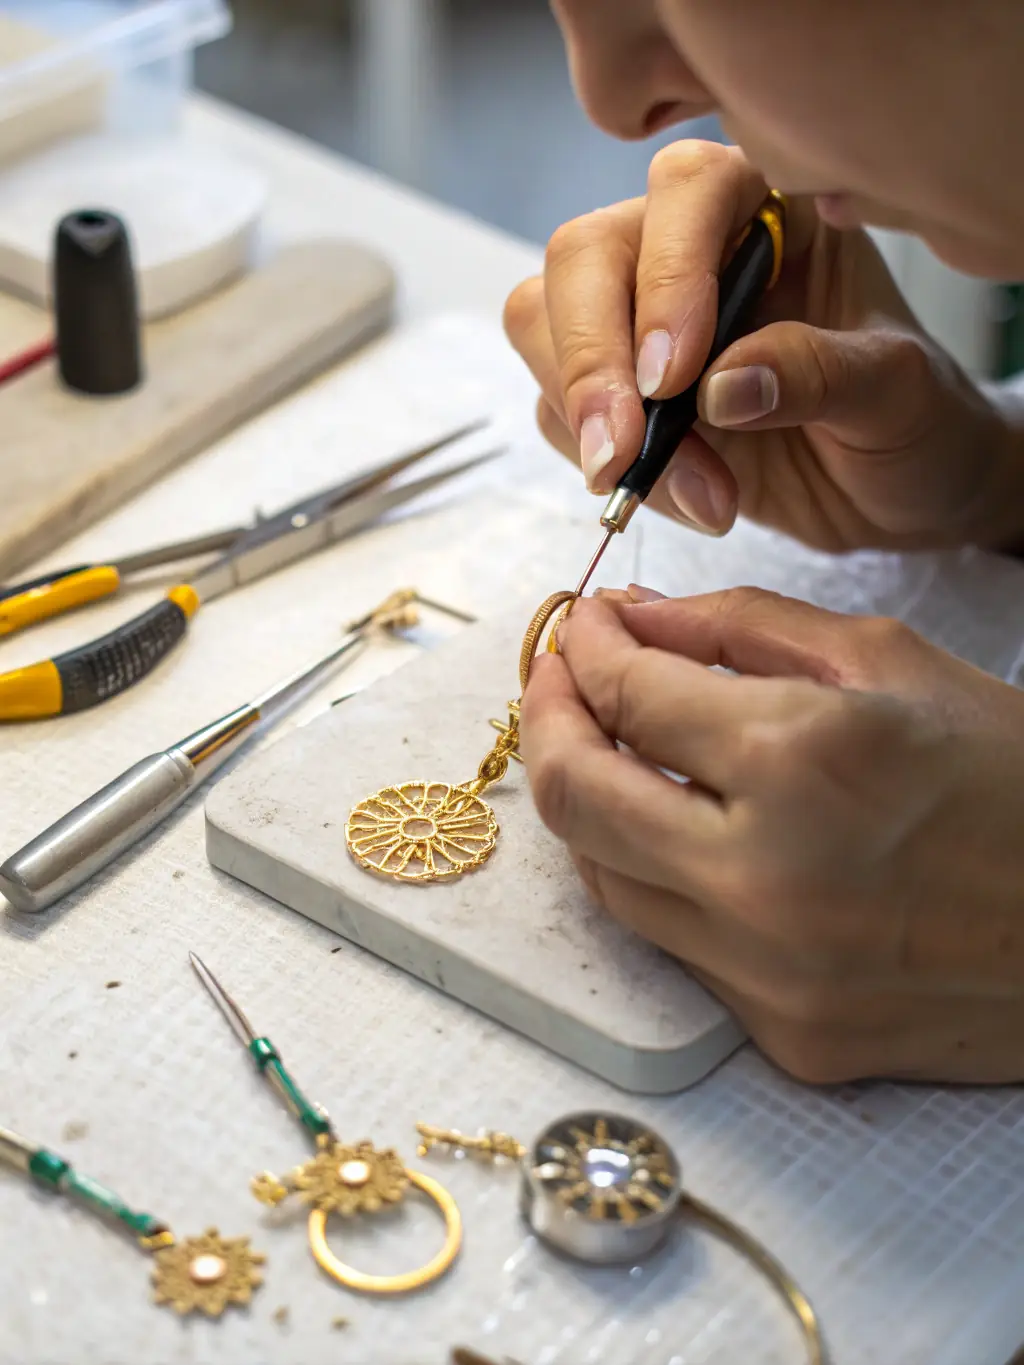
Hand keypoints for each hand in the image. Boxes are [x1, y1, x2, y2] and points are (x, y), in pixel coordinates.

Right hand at [503, 139, 1022, 552]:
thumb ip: (820, 373)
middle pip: (581, 257)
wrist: (899, 491)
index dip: (667, 276)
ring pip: (544, 329)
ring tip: (699, 496)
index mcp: (769, 206)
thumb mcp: (898, 392)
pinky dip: (611, 468)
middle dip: (588, 359)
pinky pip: (562, 414)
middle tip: (623, 453)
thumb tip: (719, 387)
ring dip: (592, 424)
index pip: (686, 190)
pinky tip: (693, 500)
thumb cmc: (914, 419)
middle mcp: (687, 249)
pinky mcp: (616, 397)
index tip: (675, 378)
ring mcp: (638, 323)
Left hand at [519, 586, 1023, 1082]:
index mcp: (807, 759)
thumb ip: (741, 626)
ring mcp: (771, 972)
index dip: (585, 649)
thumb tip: (628, 616)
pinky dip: (660, 876)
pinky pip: (674, 944)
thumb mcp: (893, 662)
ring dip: (590, 802)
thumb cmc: (1020, 781)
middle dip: (543, 721)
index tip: (583, 628)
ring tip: (612, 749)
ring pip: (604, 878)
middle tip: (557, 681)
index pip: (627, 694)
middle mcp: (769, 876)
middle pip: (570, 796)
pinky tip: (686, 832)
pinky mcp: (786, 1035)